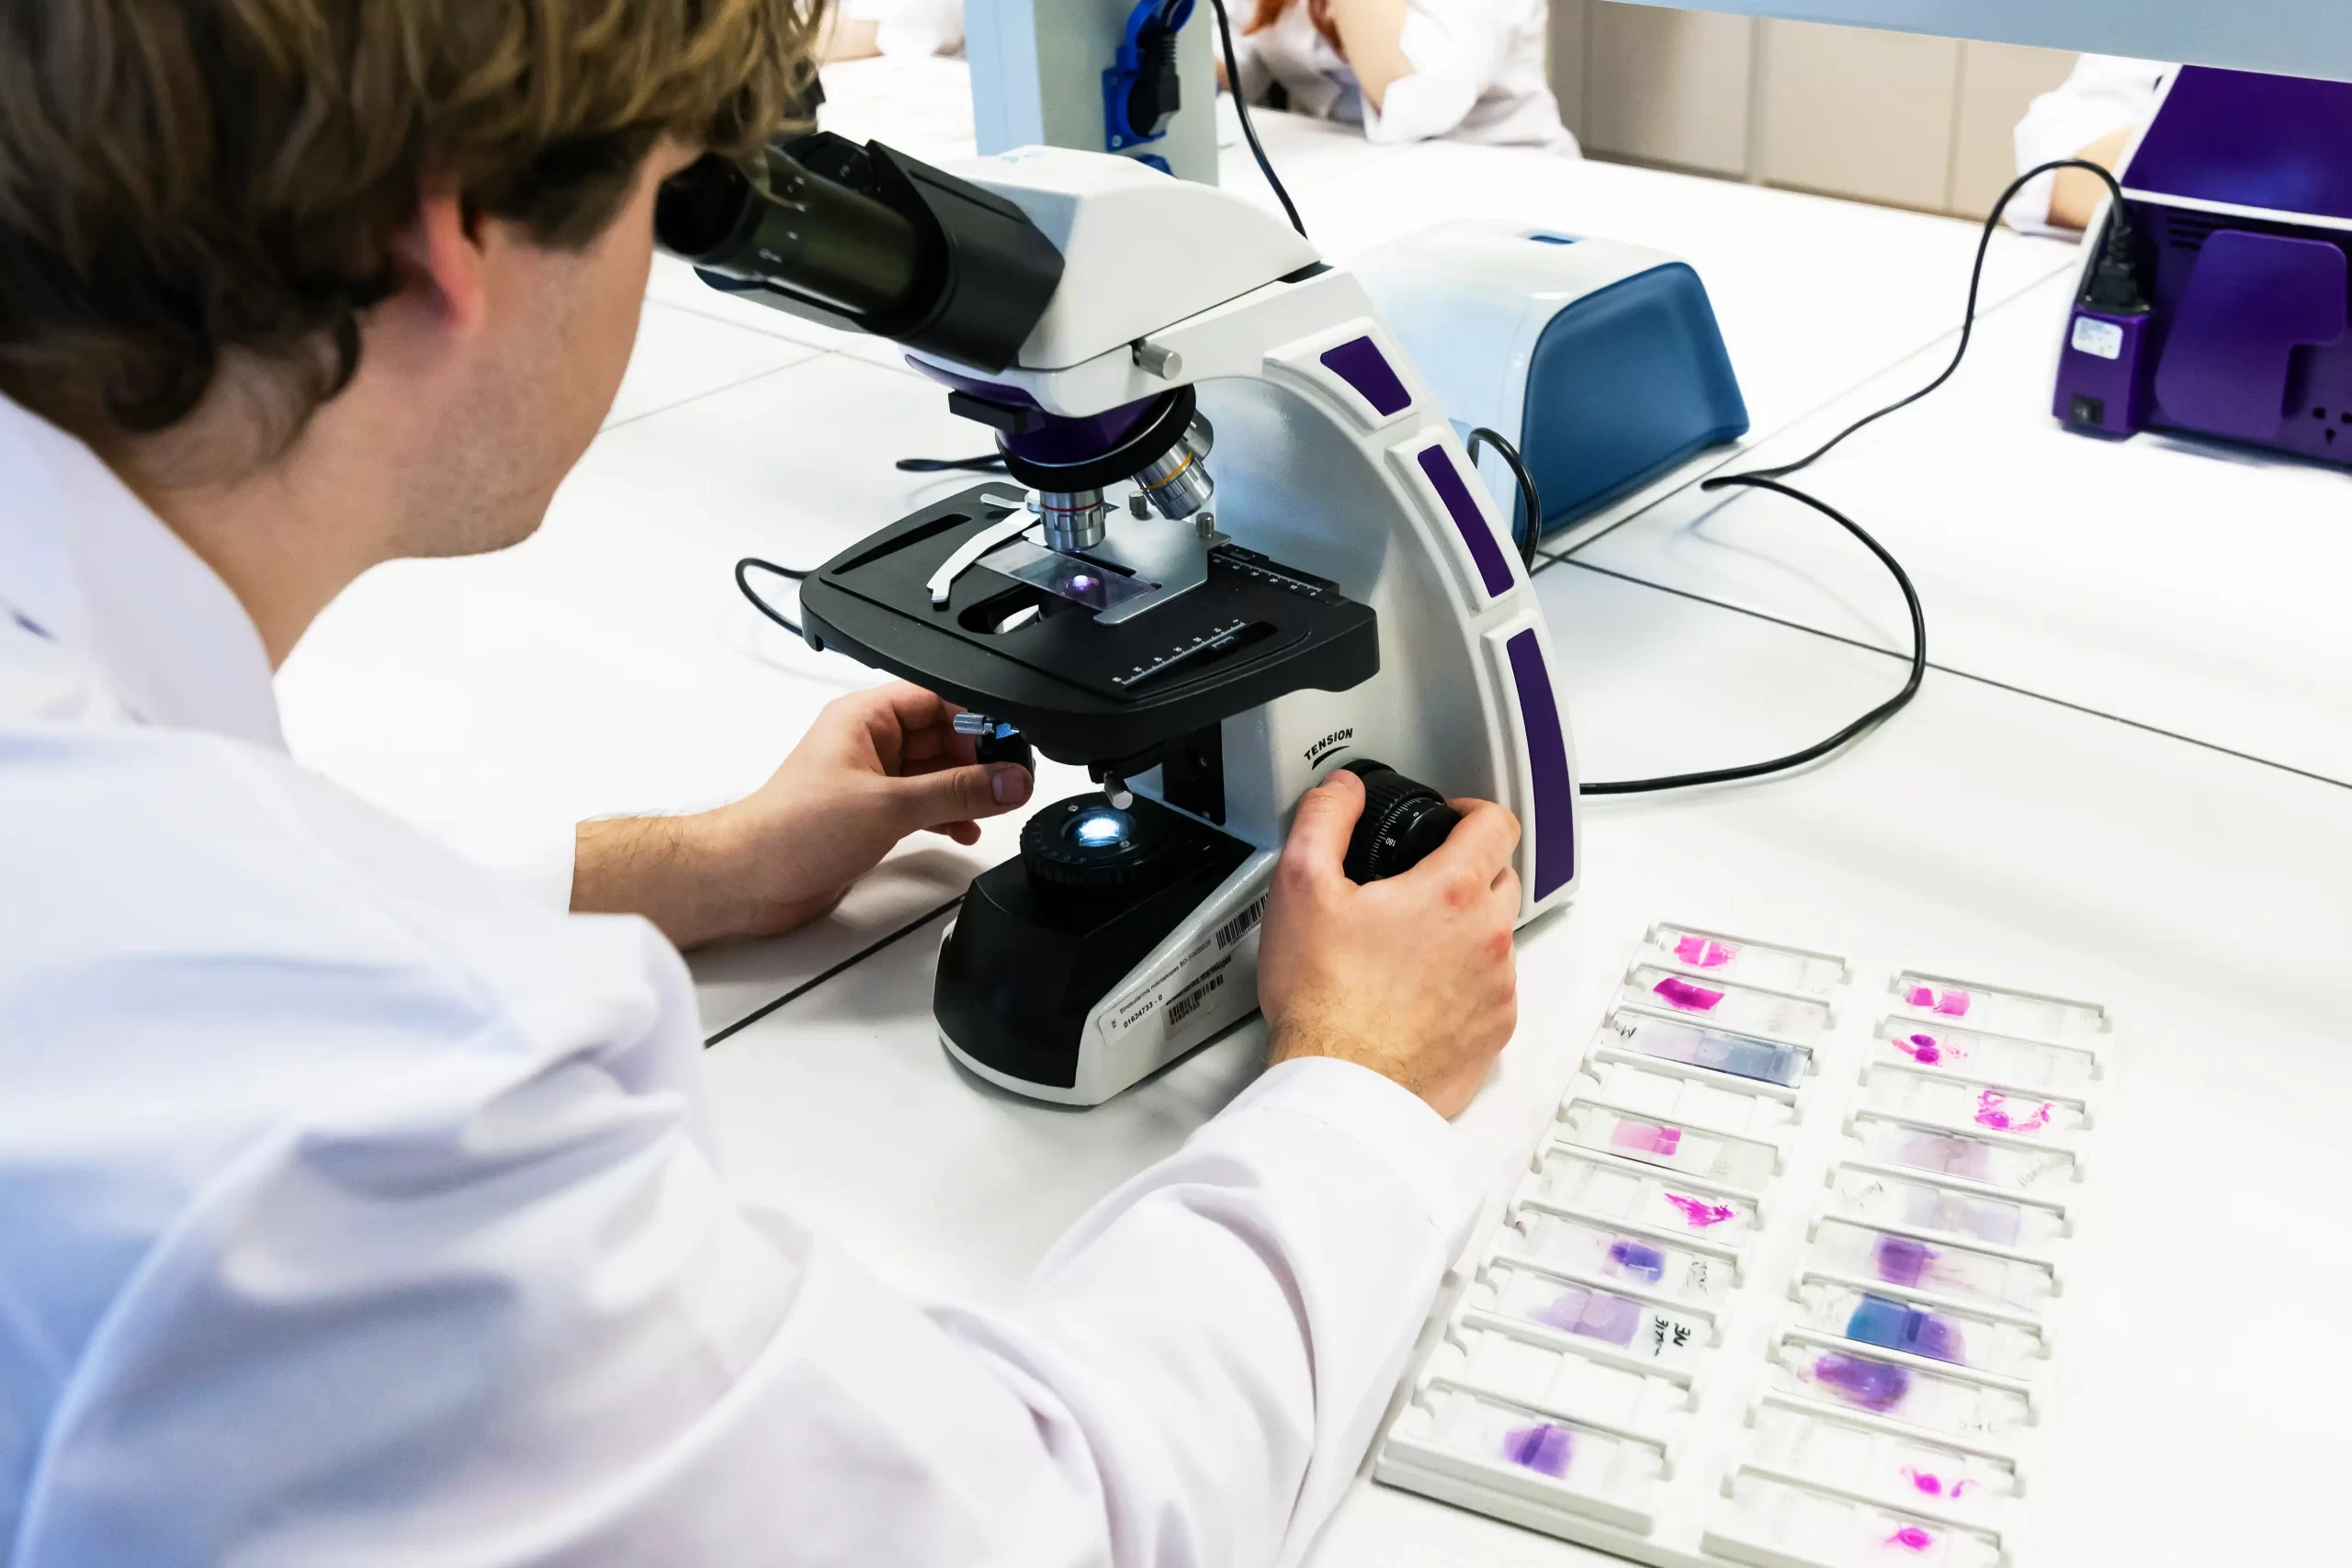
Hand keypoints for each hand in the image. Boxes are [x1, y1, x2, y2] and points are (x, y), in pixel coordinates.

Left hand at [572, 683, 1032, 947]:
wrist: (749, 880)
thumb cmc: (789, 829)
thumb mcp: (889, 804)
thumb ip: (957, 792)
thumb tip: (1007, 780)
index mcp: (864, 718)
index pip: (937, 697)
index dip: (979, 714)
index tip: (1013, 740)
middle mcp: (868, 744)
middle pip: (942, 736)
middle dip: (980, 757)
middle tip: (1014, 779)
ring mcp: (870, 782)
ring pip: (936, 773)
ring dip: (967, 790)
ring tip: (999, 805)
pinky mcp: (871, 817)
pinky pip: (924, 805)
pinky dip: (948, 814)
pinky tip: (966, 829)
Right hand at [1256, 768, 1520, 1117]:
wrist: (1343, 1086)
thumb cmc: (1324, 1000)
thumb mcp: (1301, 888)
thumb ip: (1324, 820)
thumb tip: (1342, 792)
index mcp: (1451, 892)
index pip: (1496, 822)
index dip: (1472, 809)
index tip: (1452, 818)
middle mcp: (1488, 938)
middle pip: (1503, 877)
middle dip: (1469, 869)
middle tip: (1421, 883)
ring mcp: (1497, 988)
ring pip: (1498, 937)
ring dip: (1466, 930)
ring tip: (1412, 945)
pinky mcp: (1495, 1033)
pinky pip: (1493, 991)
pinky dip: (1466, 982)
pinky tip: (1420, 992)